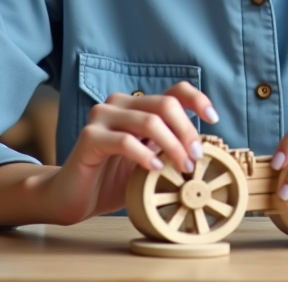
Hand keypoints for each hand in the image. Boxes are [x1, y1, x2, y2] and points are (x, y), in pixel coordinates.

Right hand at [44, 81, 218, 223]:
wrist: (74, 196)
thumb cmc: (113, 178)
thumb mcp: (150, 159)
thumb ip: (168, 146)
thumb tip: (201, 146)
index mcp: (137, 105)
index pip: (175, 91)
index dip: (197, 100)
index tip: (213, 119)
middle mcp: (119, 103)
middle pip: (165, 105)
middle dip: (187, 131)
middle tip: (196, 157)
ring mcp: (102, 117)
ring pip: (149, 121)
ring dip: (172, 145)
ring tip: (182, 167)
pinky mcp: (89, 136)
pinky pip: (124, 141)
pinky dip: (145, 154)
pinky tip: (154, 168)